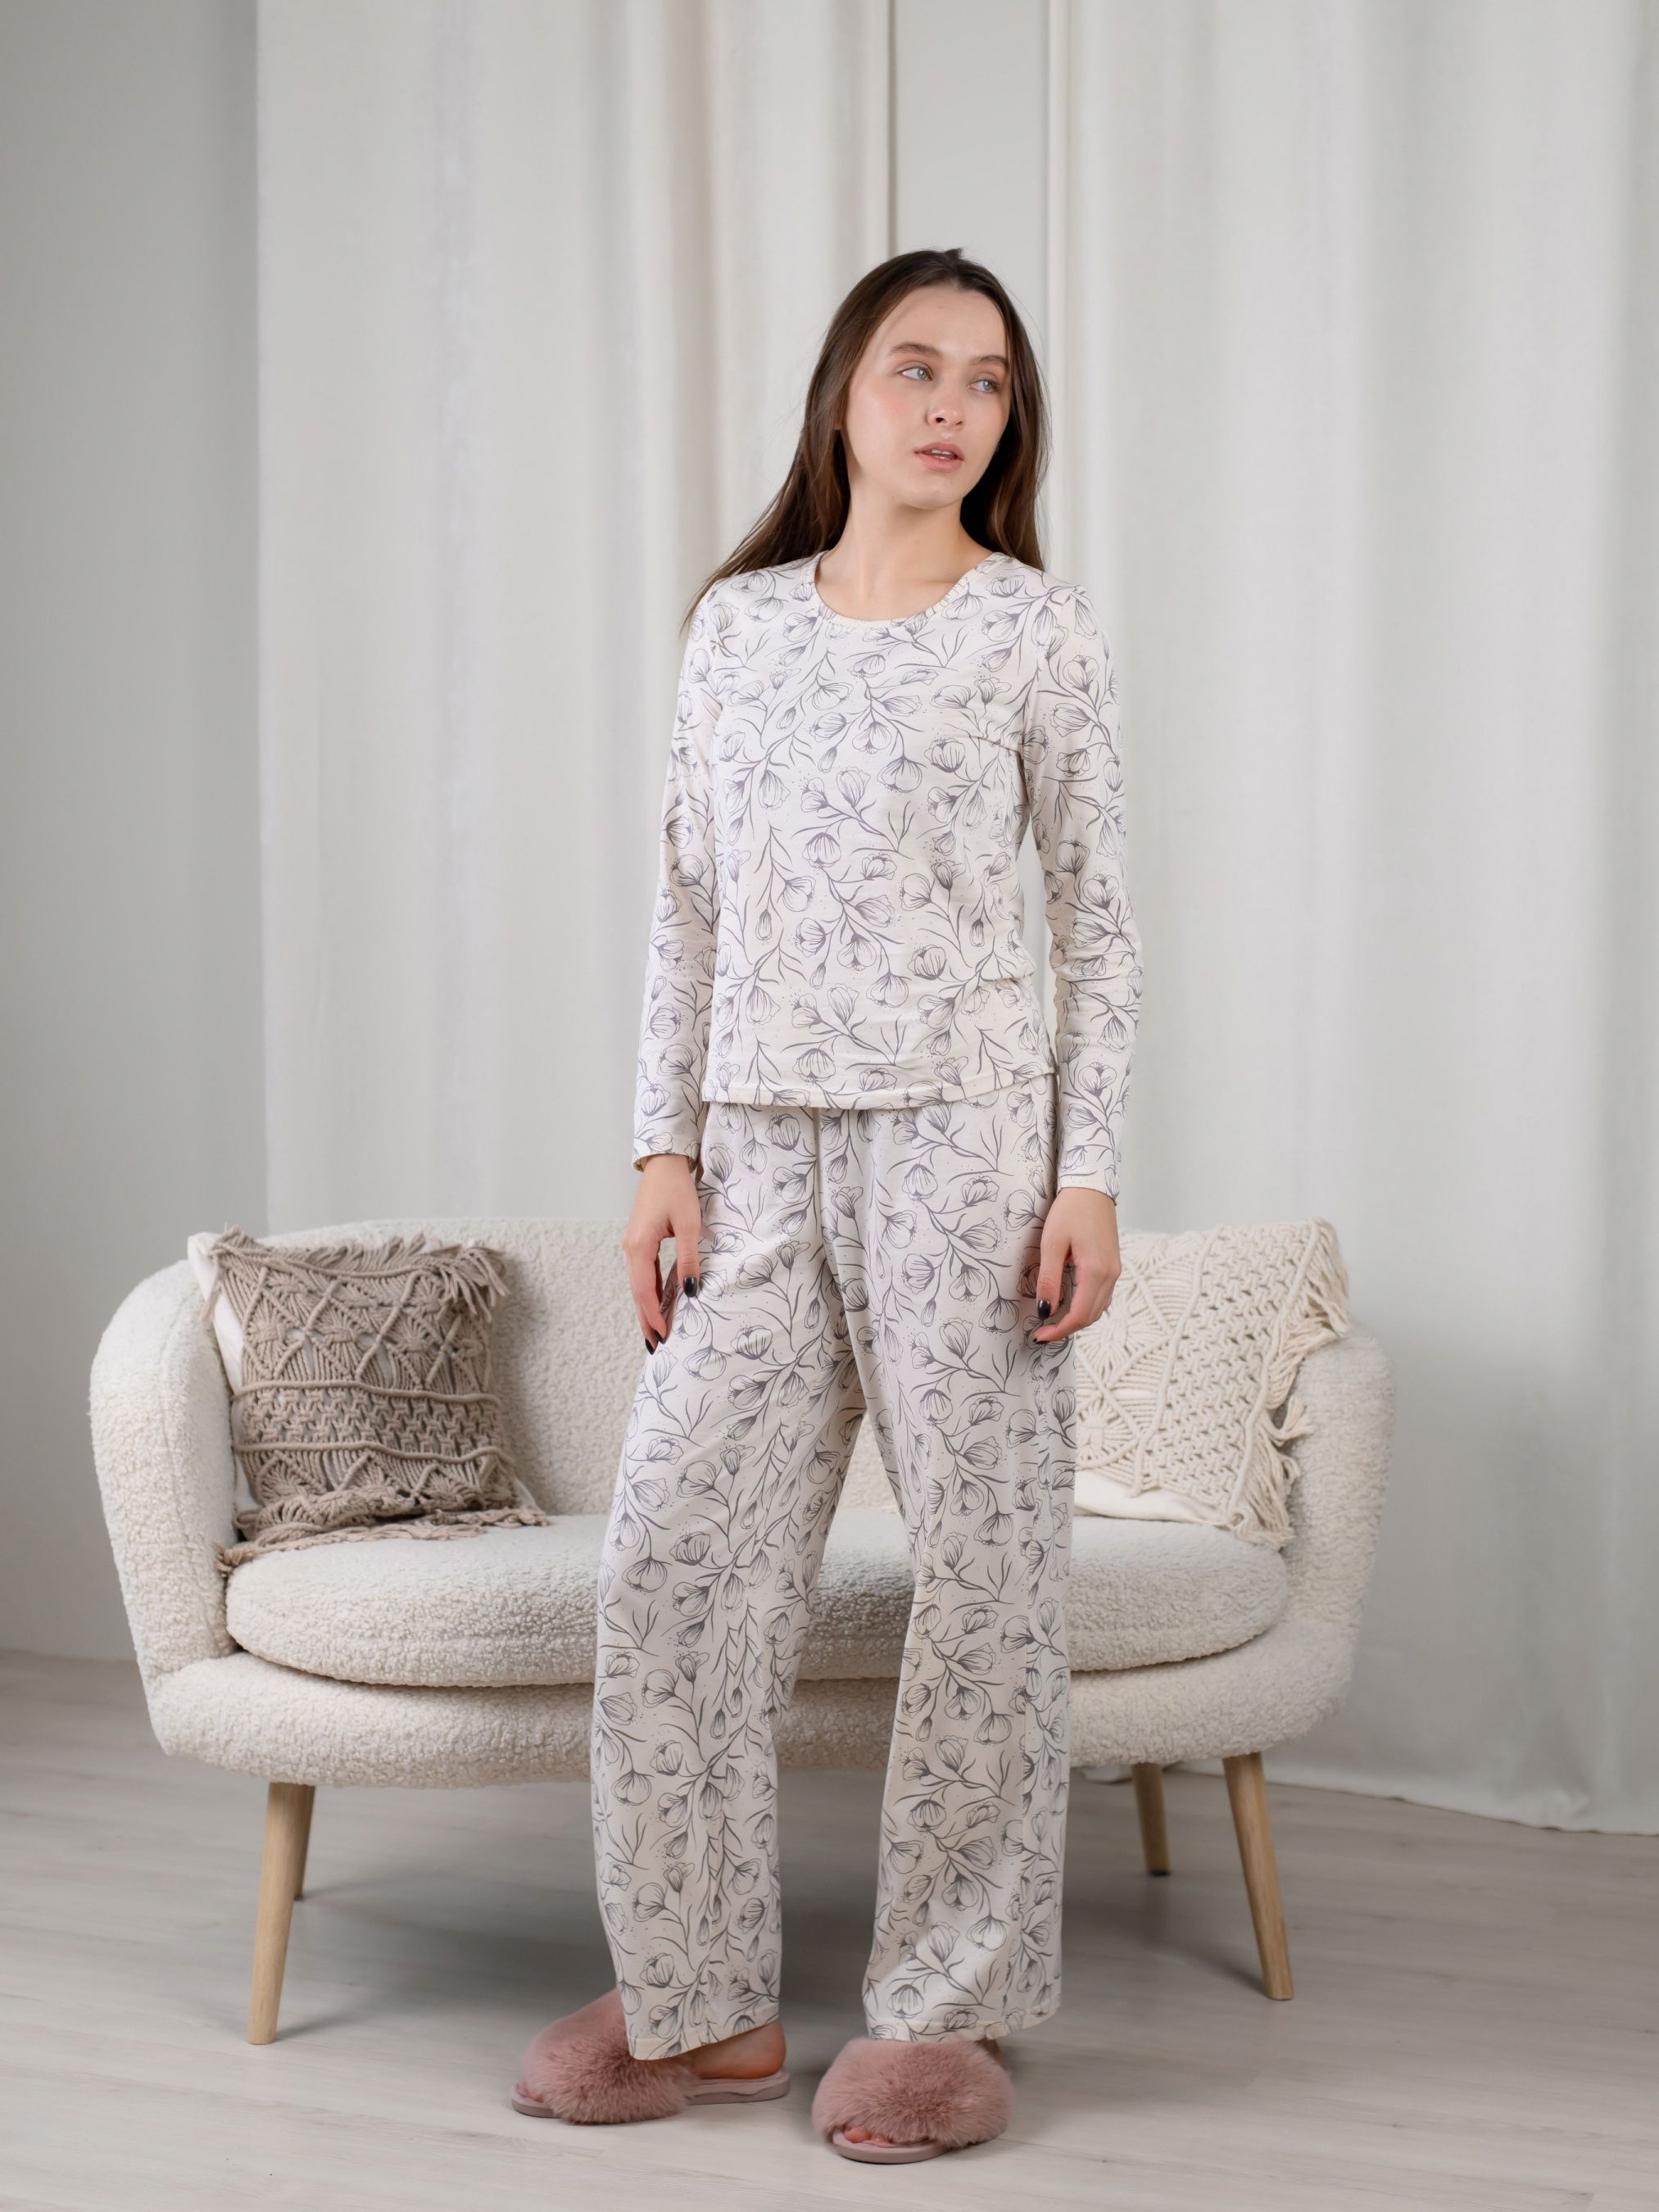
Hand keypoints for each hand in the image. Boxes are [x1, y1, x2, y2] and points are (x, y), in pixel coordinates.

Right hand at [623, 1155, 702, 1351]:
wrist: (663, 1165)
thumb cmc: (677, 1190)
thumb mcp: (689, 1224)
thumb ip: (689, 1259)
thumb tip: (691, 1291)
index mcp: (639, 1246)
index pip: (644, 1291)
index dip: (653, 1316)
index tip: (663, 1337)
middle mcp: (631, 1249)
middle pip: (637, 1293)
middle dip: (646, 1320)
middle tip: (656, 1346)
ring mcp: (633, 1246)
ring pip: (639, 1285)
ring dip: (647, 1309)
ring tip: (656, 1333)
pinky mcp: (639, 1242)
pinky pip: (642, 1274)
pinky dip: (649, 1293)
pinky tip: (656, 1305)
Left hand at [1033, 1187, 1120, 1342]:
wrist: (1091, 1187)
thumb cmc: (1070, 1211)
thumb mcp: (1052, 1244)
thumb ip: (1048, 1280)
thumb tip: (1045, 1310)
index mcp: (1096, 1271)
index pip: (1080, 1315)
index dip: (1059, 1330)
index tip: (1039, 1335)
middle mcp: (1111, 1274)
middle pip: (1091, 1316)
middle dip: (1066, 1328)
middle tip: (1042, 1332)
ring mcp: (1115, 1270)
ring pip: (1098, 1308)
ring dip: (1077, 1319)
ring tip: (1053, 1321)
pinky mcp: (1112, 1265)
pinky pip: (1101, 1295)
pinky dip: (1086, 1306)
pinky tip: (1069, 1304)